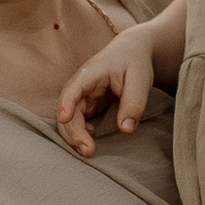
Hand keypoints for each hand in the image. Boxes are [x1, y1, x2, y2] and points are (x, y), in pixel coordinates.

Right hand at [54, 25, 159, 156]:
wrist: (133, 52)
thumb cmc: (135, 62)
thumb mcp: (140, 79)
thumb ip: (134, 103)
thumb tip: (126, 129)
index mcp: (89, 74)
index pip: (72, 89)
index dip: (66, 104)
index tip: (64, 118)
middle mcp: (79, 86)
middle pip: (67, 110)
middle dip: (73, 131)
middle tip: (88, 151)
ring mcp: (81, 97)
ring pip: (69, 119)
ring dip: (74, 136)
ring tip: (87, 151)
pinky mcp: (87, 106)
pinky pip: (77, 122)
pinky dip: (80, 133)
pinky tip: (91, 140)